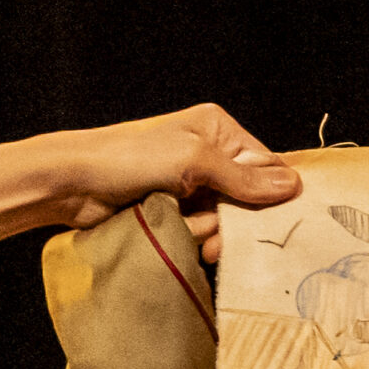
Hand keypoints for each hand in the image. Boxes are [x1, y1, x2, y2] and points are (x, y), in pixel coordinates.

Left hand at [56, 103, 301, 264]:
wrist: (74, 184)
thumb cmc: (130, 159)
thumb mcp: (194, 161)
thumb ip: (244, 177)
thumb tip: (294, 187)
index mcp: (219, 130)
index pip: (268, 166)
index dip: (270, 195)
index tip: (266, 220)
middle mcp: (212, 156)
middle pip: (251, 198)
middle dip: (237, 219)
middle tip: (216, 232)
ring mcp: (195, 185)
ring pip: (230, 220)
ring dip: (214, 232)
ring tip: (192, 233)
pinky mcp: (179, 210)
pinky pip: (207, 231)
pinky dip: (198, 238)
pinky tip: (184, 237)